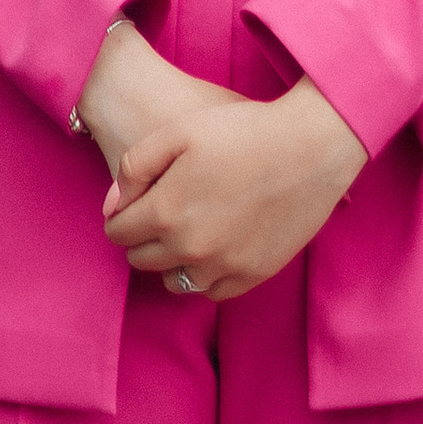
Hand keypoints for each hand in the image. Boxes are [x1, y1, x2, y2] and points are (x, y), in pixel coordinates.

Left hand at [99, 67, 366, 300]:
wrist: (309, 147)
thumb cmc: (241, 131)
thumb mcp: (177, 132)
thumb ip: (134, 168)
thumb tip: (113, 206)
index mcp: (165, 213)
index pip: (118, 232)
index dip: (119, 216)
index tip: (132, 203)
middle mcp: (190, 249)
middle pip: (142, 260)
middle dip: (141, 238)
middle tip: (156, 214)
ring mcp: (224, 267)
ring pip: (174, 282)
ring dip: (170, 261)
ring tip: (183, 232)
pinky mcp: (253, 275)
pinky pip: (212, 291)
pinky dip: (203, 275)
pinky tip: (210, 249)